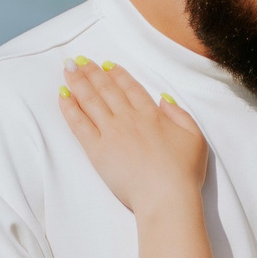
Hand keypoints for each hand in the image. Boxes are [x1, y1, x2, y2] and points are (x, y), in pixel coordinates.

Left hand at [56, 57, 207, 215]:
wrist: (166, 197)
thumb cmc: (183, 172)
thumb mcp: (194, 137)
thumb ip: (179, 114)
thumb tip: (163, 99)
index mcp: (151, 114)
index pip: (130, 87)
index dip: (116, 74)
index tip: (106, 64)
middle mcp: (129, 118)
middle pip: (106, 89)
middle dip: (91, 72)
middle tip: (78, 60)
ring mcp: (111, 133)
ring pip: (90, 100)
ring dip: (78, 82)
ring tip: (68, 69)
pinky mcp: (97, 150)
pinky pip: (79, 123)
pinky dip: (69, 108)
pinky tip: (62, 95)